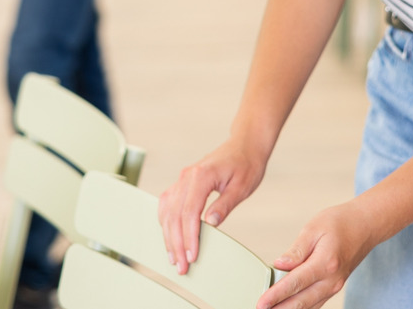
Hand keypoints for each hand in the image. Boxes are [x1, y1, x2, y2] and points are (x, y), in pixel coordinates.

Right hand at [158, 138, 267, 275]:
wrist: (244, 145)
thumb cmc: (246, 164)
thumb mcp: (242, 187)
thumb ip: (225, 205)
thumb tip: (211, 223)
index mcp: (201, 176)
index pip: (189, 212)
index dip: (188, 237)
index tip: (191, 256)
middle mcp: (186, 176)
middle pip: (174, 214)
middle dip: (176, 243)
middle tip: (181, 266)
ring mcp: (182, 179)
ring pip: (167, 210)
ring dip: (168, 235)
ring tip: (173, 257)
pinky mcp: (183, 182)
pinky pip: (167, 203)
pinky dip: (166, 221)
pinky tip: (169, 235)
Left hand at [258, 202, 377, 308]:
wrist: (365, 226)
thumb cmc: (341, 223)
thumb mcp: (314, 228)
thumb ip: (296, 250)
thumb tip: (279, 265)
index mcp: (325, 263)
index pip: (294, 284)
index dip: (275, 295)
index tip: (261, 303)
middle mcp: (331, 280)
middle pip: (301, 301)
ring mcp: (334, 286)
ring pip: (309, 306)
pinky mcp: (334, 287)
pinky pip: (316, 303)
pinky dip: (302, 307)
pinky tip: (288, 306)